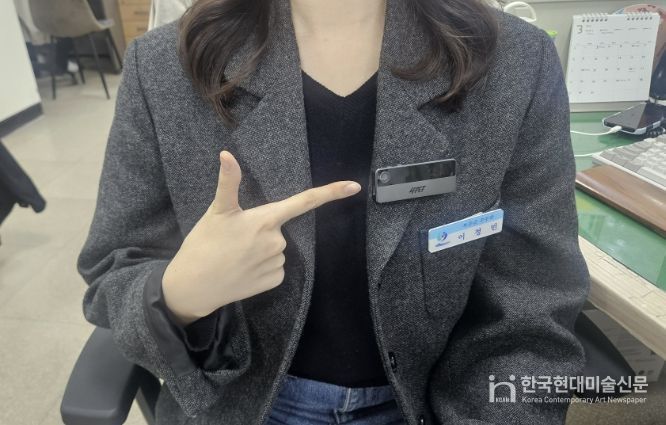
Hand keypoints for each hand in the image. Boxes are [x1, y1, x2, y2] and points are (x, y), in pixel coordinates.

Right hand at [162, 150, 361, 325]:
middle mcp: (276, 241)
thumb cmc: (203, 244)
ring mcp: (277, 262)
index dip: (330, 193)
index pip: (303, 202)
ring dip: (260, 251)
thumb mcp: (216, 211)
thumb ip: (228, 182)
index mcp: (265, 219)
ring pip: (276, 250)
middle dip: (261, 232)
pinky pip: (275, 268)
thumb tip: (226, 154)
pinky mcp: (275, 281)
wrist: (193, 286)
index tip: (354, 186)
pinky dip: (262, 268)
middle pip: (278, 230)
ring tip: (234, 256)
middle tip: (233, 240)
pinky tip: (242, 271)